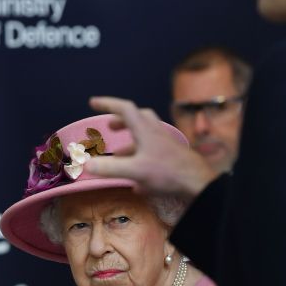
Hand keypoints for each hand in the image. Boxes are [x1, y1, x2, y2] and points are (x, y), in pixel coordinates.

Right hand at [88, 96, 216, 199]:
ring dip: (131, 142)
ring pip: (146, 136)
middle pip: (138, 118)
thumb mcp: (135, 171)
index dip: (108, 103)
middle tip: (110, 128)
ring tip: (119, 156)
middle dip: (122, 121)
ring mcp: (167, 145)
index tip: (93, 102)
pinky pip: (154, 153)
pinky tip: (138, 181)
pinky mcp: (174, 158)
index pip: (124, 108)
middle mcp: (157, 133)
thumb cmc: (168, 172)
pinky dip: (142, 159)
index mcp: (145, 130)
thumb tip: (86, 164)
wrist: (199, 183)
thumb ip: (111, 168)